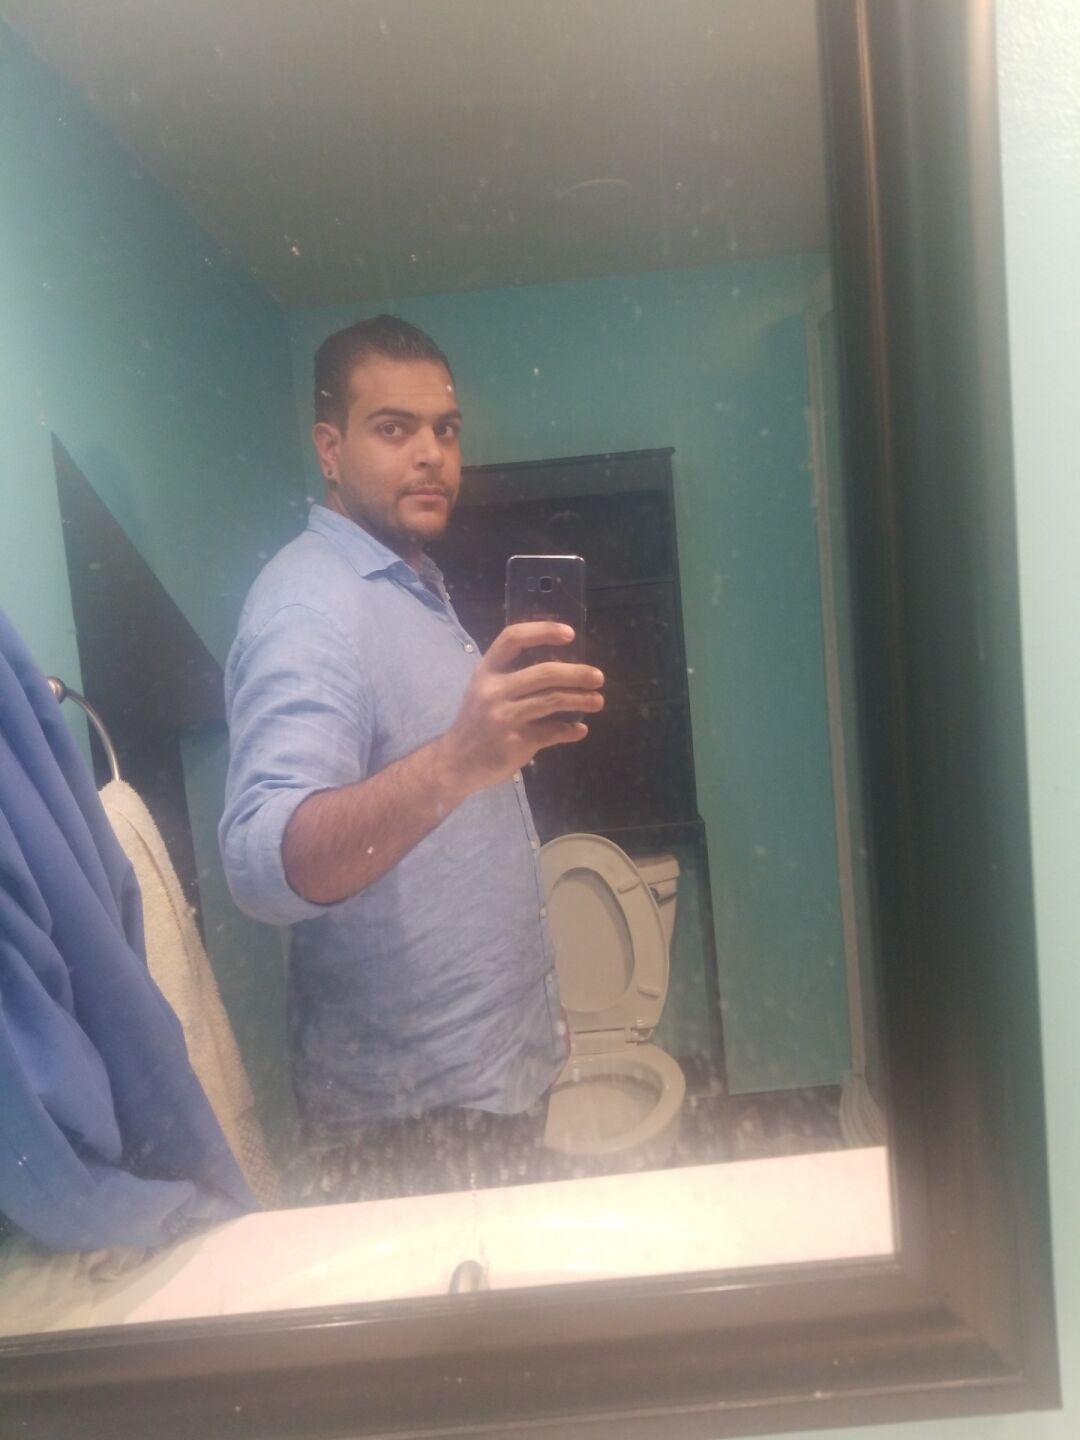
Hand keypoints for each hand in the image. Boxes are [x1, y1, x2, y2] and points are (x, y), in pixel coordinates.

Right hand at [436, 622, 604, 794]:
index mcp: (486, 671)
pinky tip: (579, 730)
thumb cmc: (476, 722)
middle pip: (544, 672)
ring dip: (581, 700)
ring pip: (553, 701)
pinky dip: (571, 730)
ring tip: (598, 700)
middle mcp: (493, 690)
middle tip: (598, 677)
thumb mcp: (483, 691)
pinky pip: (553, 732)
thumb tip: (562, 670)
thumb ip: (512, 676)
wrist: (456, 762)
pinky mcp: (515, 742)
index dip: (543, 631)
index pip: (513, 638)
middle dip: (577, 674)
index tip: (570, 633)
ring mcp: (504, 717)